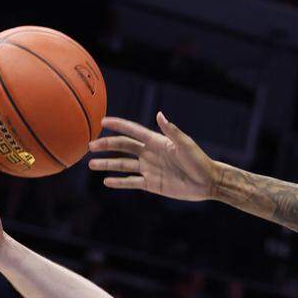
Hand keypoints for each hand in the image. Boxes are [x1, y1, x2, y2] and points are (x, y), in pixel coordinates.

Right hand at [88, 111, 215, 200]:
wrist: (207, 182)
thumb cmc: (199, 161)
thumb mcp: (185, 145)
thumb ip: (171, 131)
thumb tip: (159, 114)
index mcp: (157, 141)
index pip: (133, 131)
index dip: (118, 125)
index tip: (102, 121)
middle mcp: (150, 153)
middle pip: (123, 147)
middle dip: (106, 145)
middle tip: (90, 145)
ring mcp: (149, 168)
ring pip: (123, 165)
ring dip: (107, 164)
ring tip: (91, 164)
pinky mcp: (151, 183)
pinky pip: (131, 182)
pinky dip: (119, 182)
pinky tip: (106, 181)